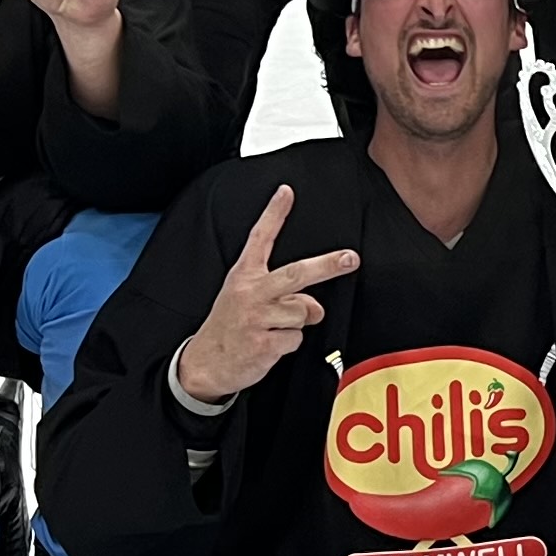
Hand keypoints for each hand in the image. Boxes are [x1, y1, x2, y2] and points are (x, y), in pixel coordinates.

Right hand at [172, 186, 356, 407]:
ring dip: (296, 324)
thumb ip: (284, 294)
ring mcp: (256, 318)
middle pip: (296, 274)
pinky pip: (296, 339)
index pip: (260, 239)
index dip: (274, 214)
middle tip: (350, 259)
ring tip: (272, 328)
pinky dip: (288, 344)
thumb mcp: (246, 299)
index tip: (286, 192)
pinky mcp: (263, 343)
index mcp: (244, 276)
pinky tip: (268, 345)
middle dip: (327, 265)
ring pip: (303, 312)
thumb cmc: (230, 327)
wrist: (204, 363)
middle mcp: (250, 292)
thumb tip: (316, 308)